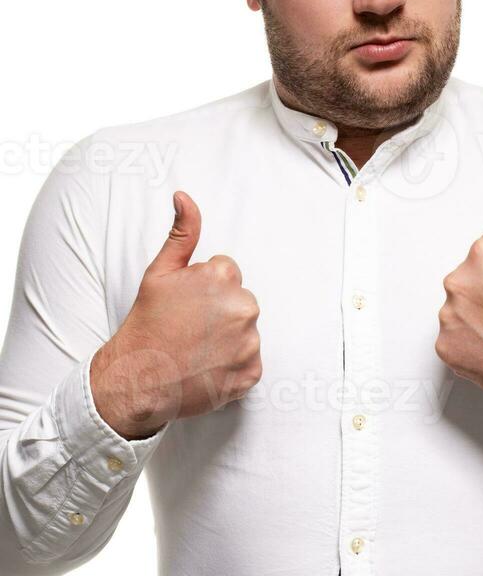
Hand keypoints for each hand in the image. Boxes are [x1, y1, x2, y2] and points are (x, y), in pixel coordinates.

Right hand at [90, 192, 261, 438]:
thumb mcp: (160, 271)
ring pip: (245, 330)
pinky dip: (233, 364)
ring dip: (228, 337)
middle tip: (189, 327)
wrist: (138, 379)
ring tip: (197, 348)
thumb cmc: (147, 323)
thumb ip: (182, 232)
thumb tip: (184, 196)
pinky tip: (207, 366)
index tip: (185, 305)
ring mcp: (250, 342)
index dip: (204, 288)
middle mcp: (243, 307)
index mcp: (224, 277)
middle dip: (219, 310)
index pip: (227, 273)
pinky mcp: (252, 371)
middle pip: (239, 300)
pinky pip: (249, 360)